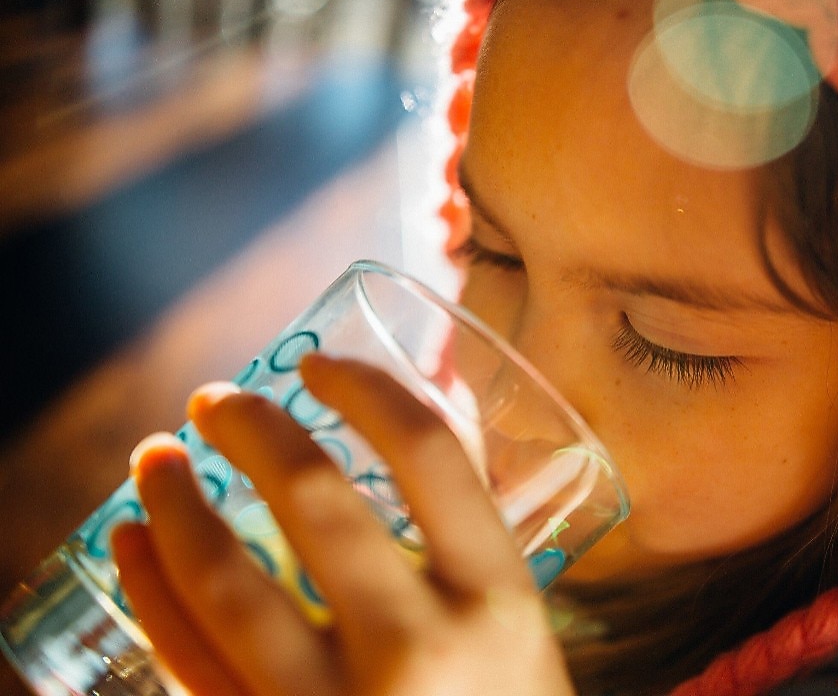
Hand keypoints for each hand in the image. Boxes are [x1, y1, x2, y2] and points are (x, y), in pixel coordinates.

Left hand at [111, 354, 575, 695]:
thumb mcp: (521, 633)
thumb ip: (469, 545)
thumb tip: (406, 429)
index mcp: (501, 600)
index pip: (431, 457)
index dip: (366, 390)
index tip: (319, 365)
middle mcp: (421, 645)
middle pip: (317, 502)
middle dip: (252, 431)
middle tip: (217, 402)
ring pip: (230, 582)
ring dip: (173, 504)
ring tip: (153, 458)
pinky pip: (192, 662)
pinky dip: (149, 593)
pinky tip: (127, 546)